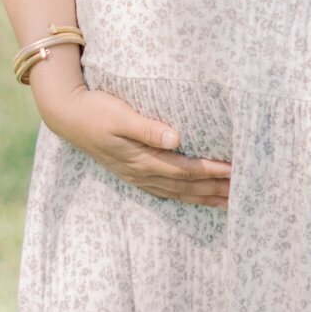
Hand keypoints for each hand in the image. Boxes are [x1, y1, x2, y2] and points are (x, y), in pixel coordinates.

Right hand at [32, 59, 229, 207]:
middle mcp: (141, 172)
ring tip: (229, 201)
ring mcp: (136, 176)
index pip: (183, 170)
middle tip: (243, 193)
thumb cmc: (95, 110)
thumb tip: (176, 138)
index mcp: (140, 159)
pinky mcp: (133, 173)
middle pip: (185, 186)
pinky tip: (198, 198)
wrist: (67, 116)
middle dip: (214, 189)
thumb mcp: (119, 114)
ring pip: (177, 193)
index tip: (234, 169)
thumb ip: (147, 127)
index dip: (210, 172)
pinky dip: (186, 196)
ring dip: (204, 197)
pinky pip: (166, 191)